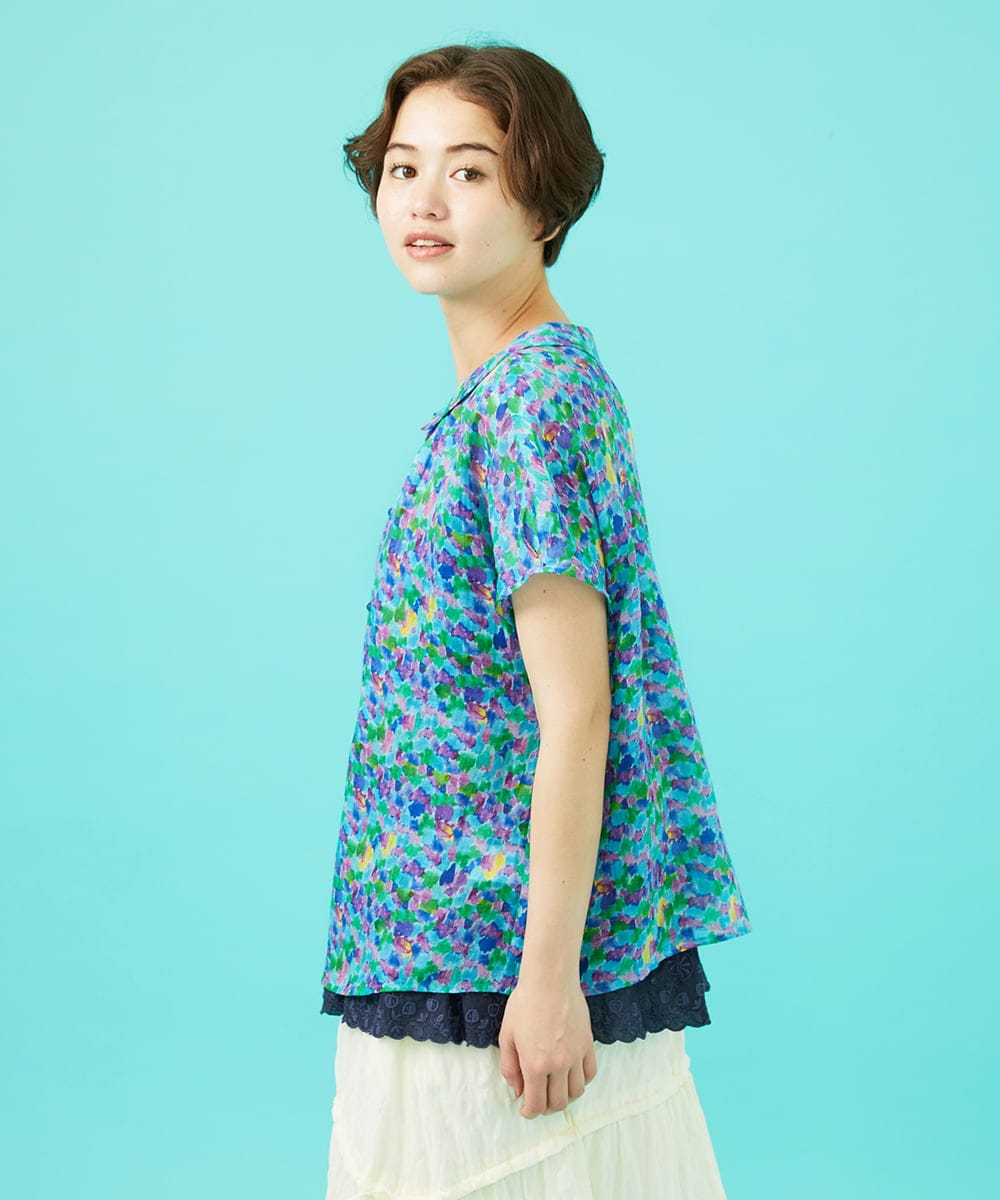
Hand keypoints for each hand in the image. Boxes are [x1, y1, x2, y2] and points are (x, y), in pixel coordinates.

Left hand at [498, 975, 598, 1119]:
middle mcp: (558, 1065)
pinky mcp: (588, 1044)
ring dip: (565, 1097)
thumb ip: (510, 1068)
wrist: (550, 980)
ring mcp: (576, 1055)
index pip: (536, 1104)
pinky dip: (582, 1081)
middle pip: (558, 1103)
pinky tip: (571, 1076)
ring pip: (576, 1092)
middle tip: (539, 1101)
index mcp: (534, 1065)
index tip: (526, 1109)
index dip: (530, 1112)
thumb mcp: (507, 1036)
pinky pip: (590, 1074)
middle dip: (547, 1108)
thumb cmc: (524, 1004)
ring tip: (555, 1089)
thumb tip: (518, 1091)